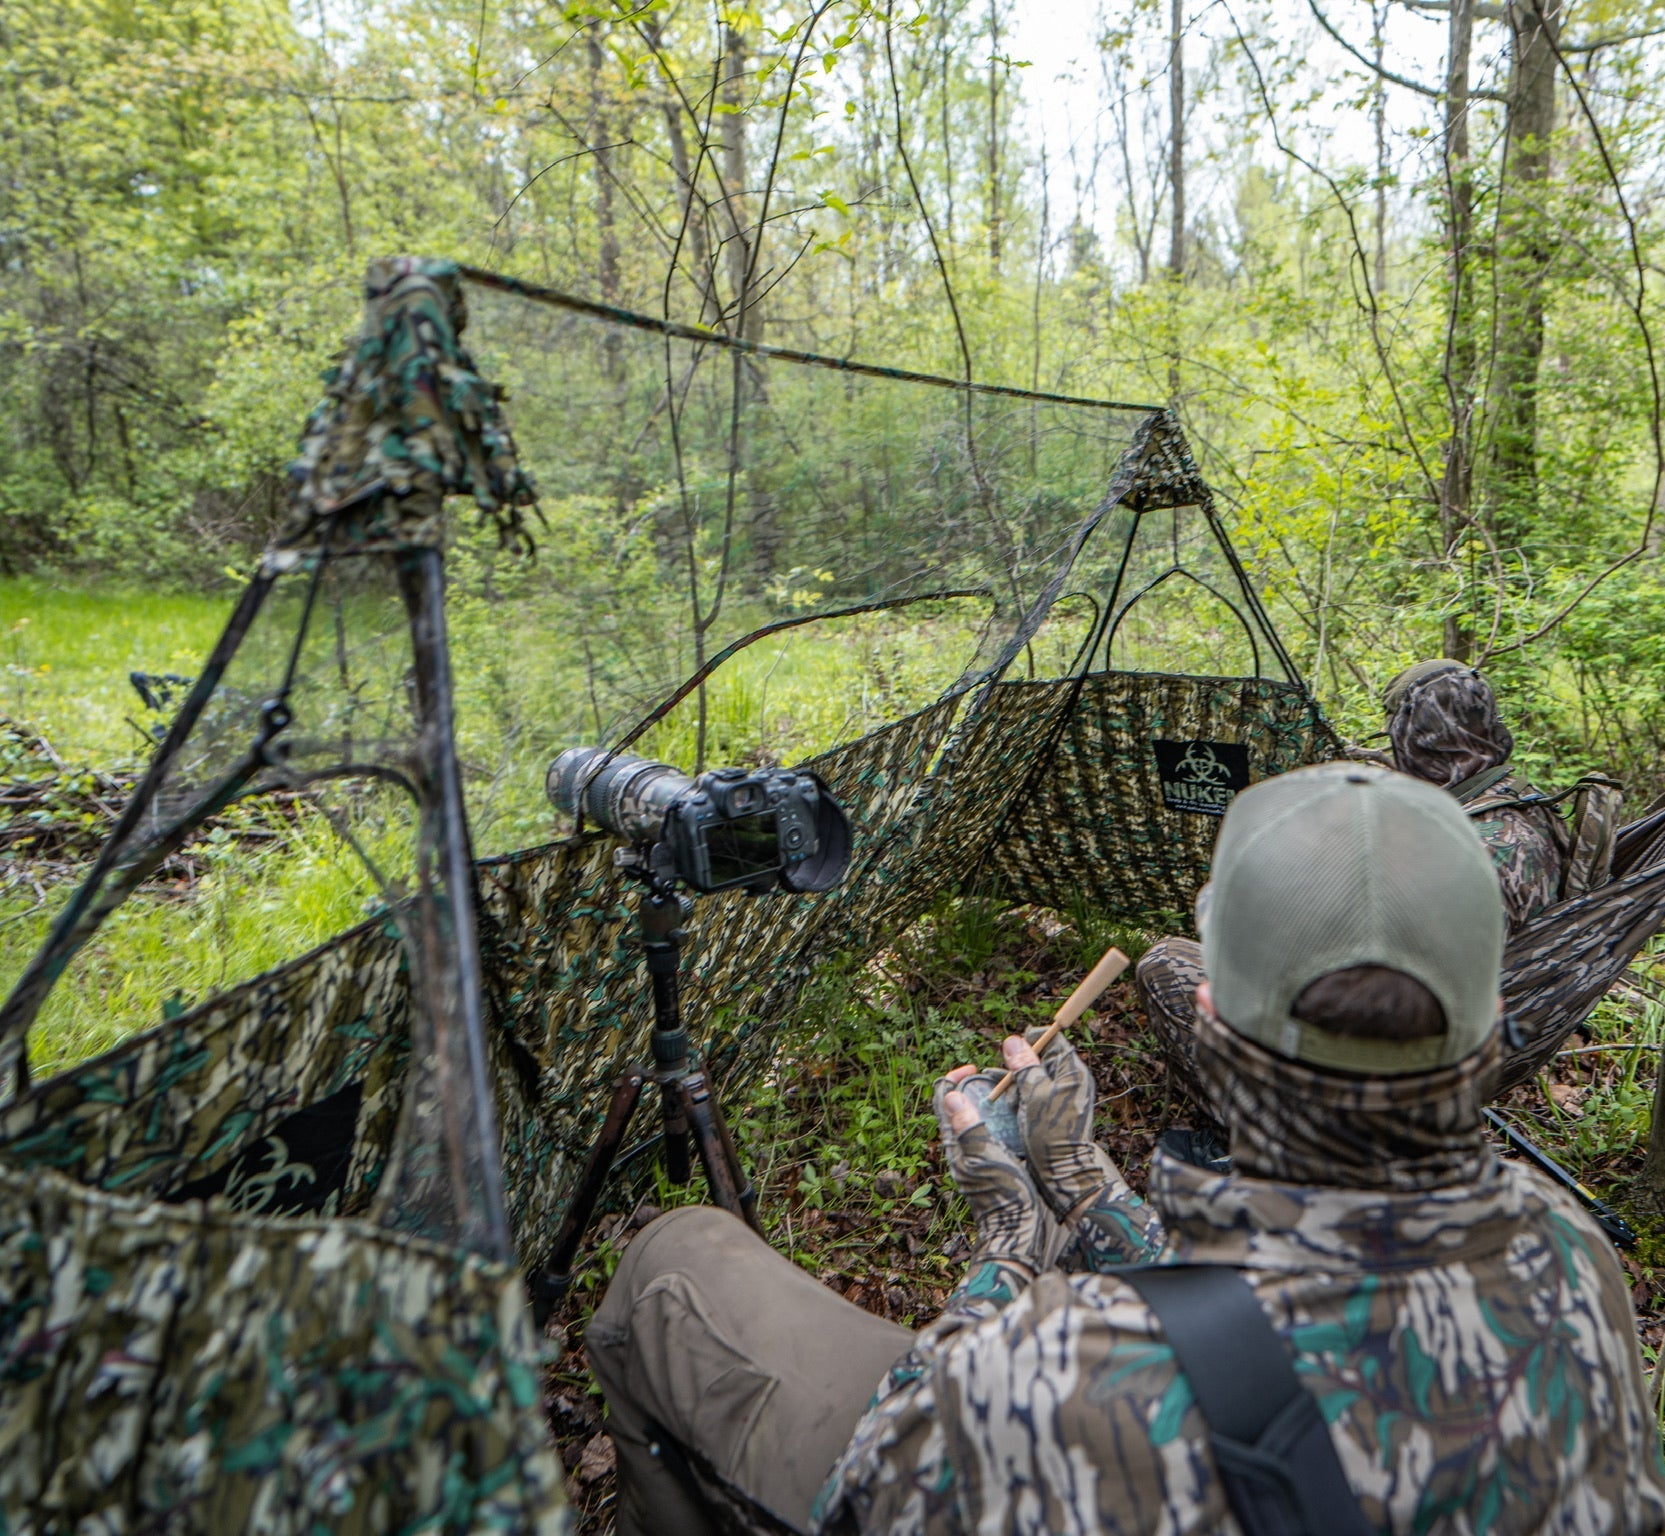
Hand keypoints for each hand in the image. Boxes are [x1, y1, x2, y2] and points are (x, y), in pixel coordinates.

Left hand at [933, 1070, 1044, 1272]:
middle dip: (974, 1085)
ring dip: (989, 1101)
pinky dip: (1000, 1118)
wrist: (1017, 1233)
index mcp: (954, 1142)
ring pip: (975, 1118)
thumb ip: (970, 1127)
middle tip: (998, 1077)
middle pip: (958, 1105)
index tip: (976, 1069)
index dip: (955, 1078)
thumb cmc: (1003, 1196)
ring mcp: (974, 1157)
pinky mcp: (989, 1164)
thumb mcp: (986, 1157)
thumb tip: (952, 1095)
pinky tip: (1019, 1118)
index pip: (942, 1099)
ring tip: (1011, 1092)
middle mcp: (960, 1147)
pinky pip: (989, 1132)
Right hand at [1002, 1031, 1119, 1219]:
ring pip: (1035, 1076)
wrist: (1063, 1170)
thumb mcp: (1033, 1095)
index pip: (1053, 1039)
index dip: (1031, 1040)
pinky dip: (1021, 1095)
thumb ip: (1023, 1066)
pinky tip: (1007, 1103)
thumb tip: (1013, 1041)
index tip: (1011, 1048)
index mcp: (1071, 1070)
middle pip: (1042, 1057)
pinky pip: (1036, 1092)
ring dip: (1017, 1081)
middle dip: (1020, 1064)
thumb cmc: (1051, 1132)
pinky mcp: (1055, 1108)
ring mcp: (1063, 1094)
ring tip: (1002, 1093)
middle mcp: (1071, 1079)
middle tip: (1004, 1075)